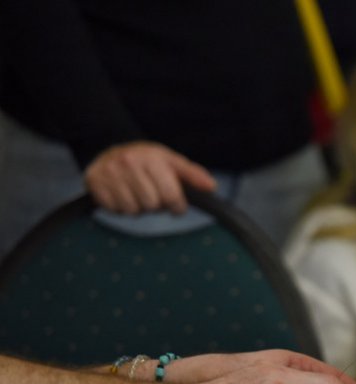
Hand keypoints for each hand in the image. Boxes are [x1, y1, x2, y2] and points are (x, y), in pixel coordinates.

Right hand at [85, 141, 216, 213]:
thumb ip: (193, 174)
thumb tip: (211, 187)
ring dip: (138, 208)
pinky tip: (122, 194)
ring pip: (133, 210)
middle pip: (152, 205)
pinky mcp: (94, 182)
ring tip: (137, 194)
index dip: (177, 206)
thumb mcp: (172, 162)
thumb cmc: (148, 160)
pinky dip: (120, 208)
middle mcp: (128, 162)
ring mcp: (109, 172)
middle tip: (152, 194)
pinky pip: (114, 210)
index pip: (170, 196)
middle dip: (156, 205)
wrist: (111, 151)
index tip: (176, 204)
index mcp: (151, 158)